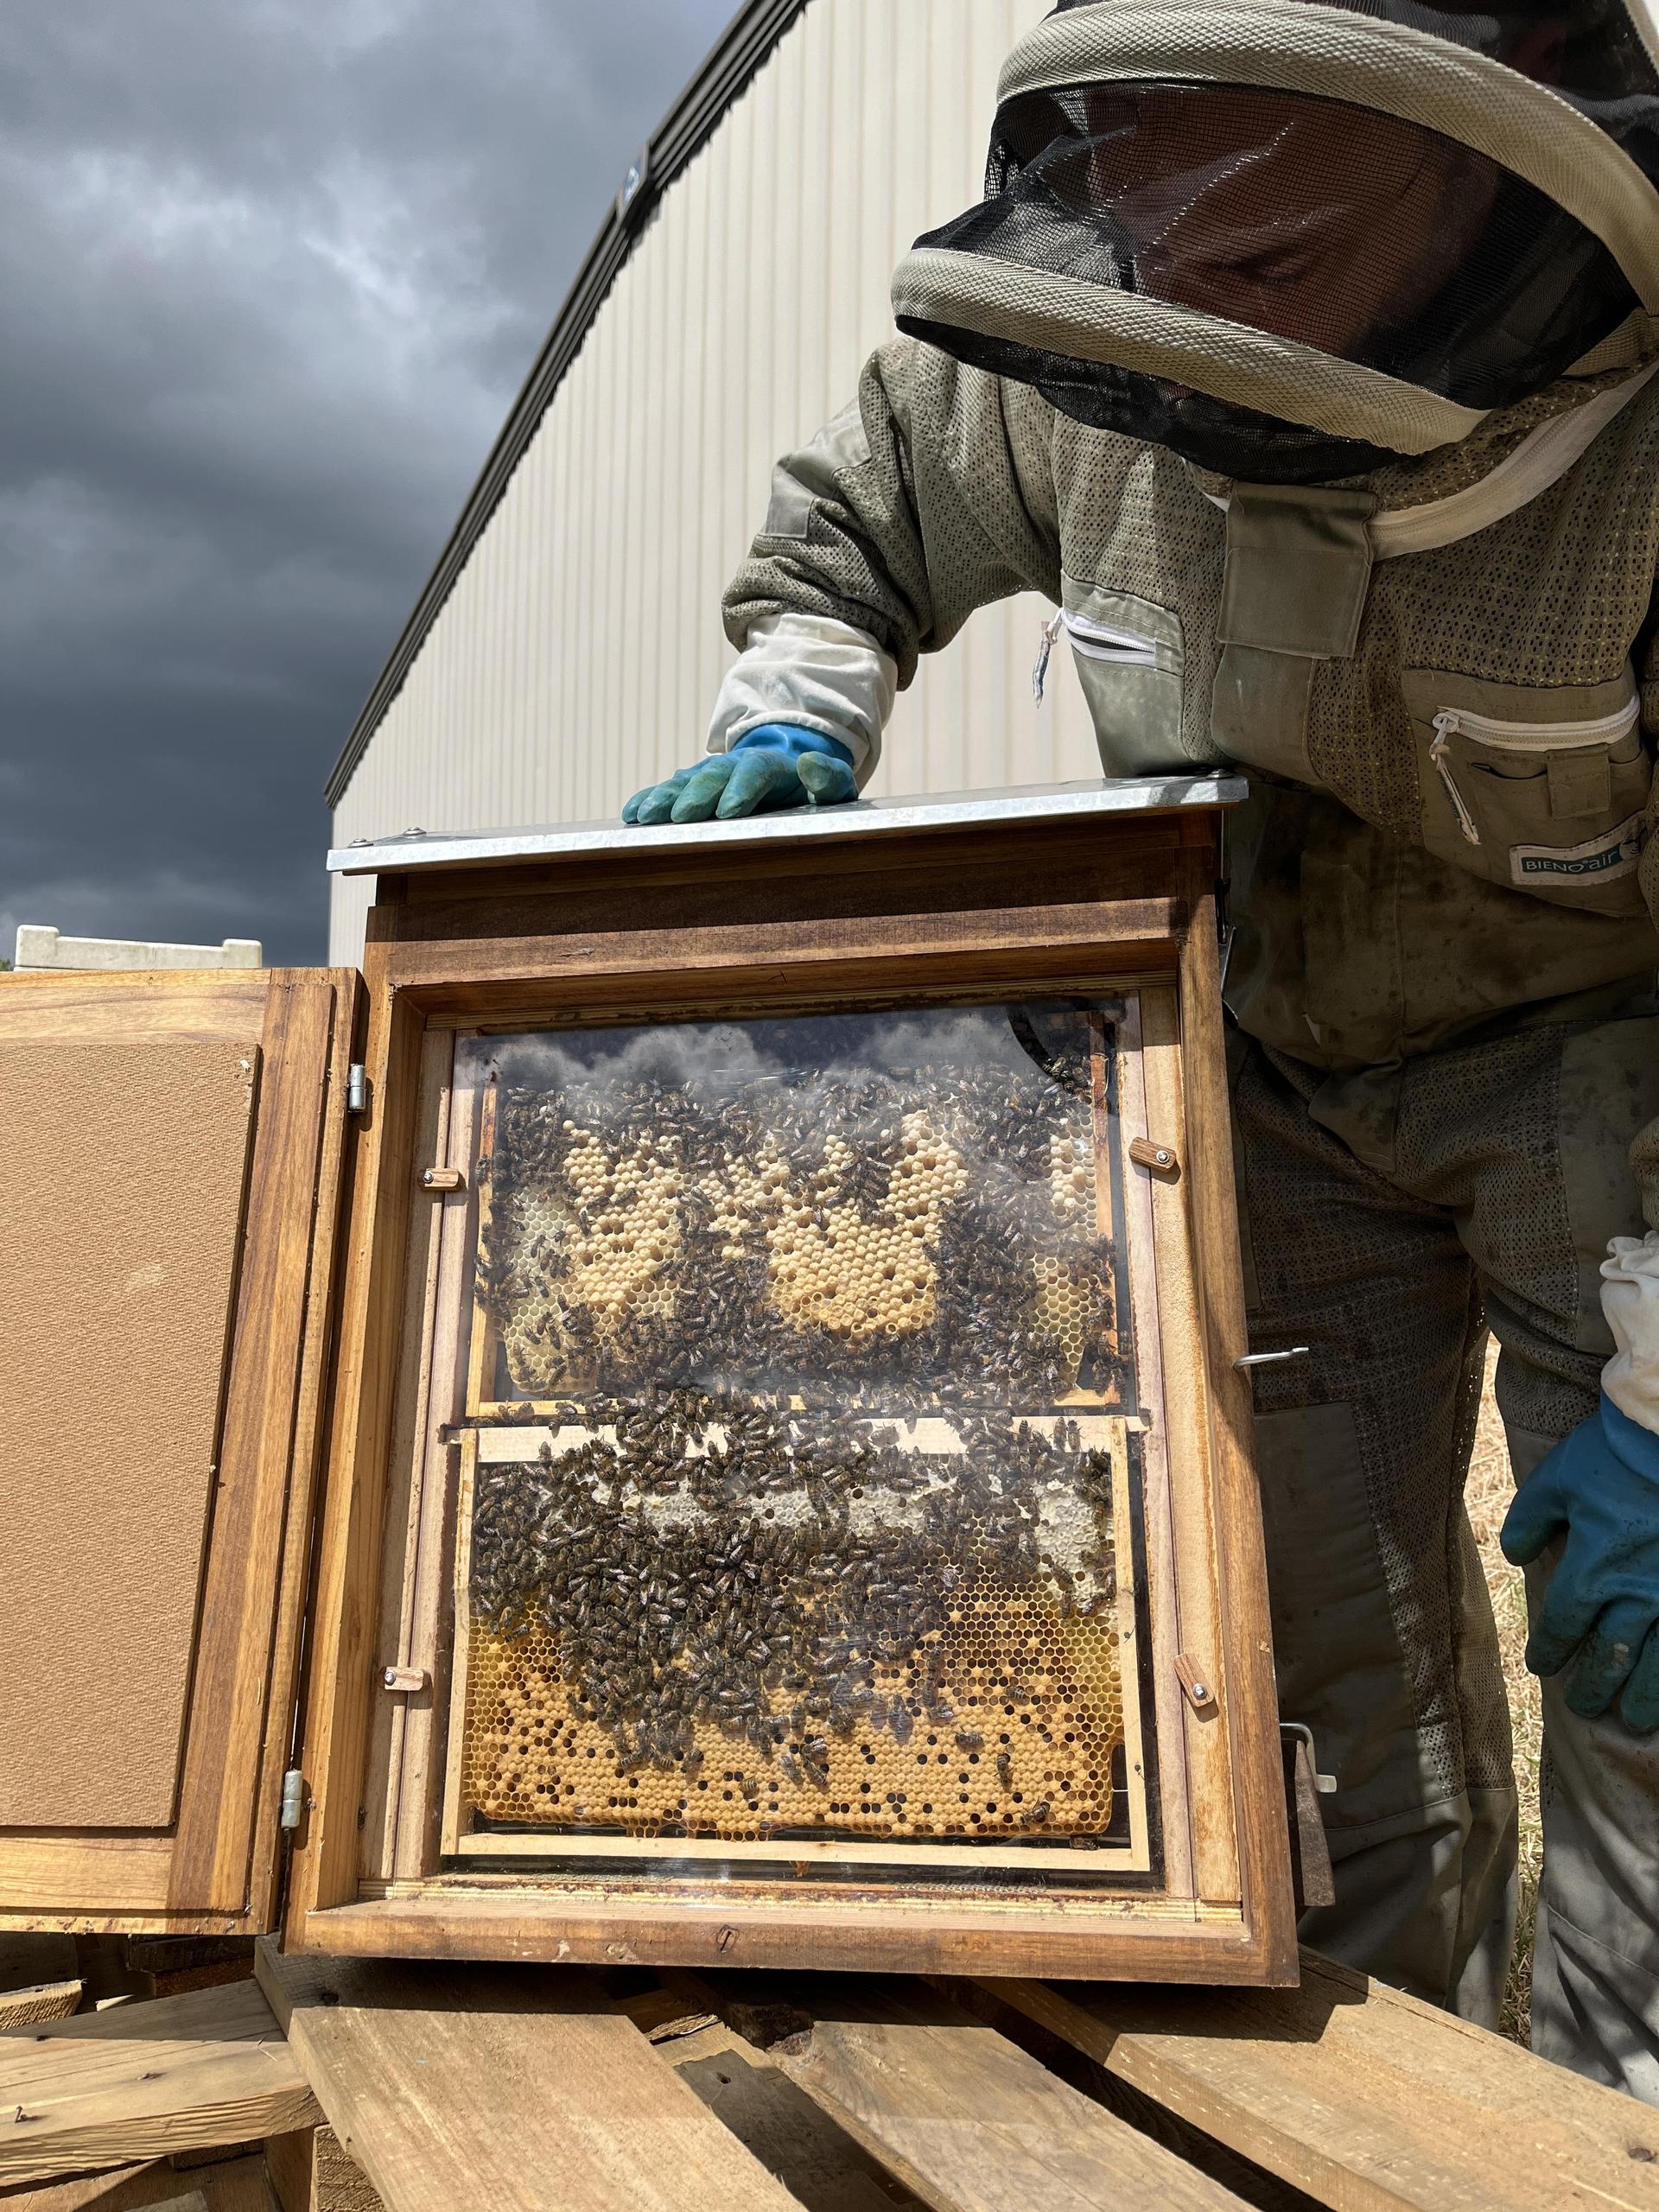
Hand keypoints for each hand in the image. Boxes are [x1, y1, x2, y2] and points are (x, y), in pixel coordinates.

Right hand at [623, 726, 856, 824]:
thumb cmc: (811, 788)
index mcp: (771, 765)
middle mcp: (735, 765)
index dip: (741, 789)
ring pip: (684, 782)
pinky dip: (648, 800)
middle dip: (696, 795)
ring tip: (645, 817)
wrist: (788, 765)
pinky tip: (631, 814)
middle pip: (713, 775)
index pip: (755, 772)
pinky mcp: (692, 786)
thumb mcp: (835, 785)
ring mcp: (710, 774)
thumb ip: (829, 778)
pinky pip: (667, 791)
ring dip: (664, 798)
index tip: (728, 811)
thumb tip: (809, 762)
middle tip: (681, 817)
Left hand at [1501, 1393, 1658, 1732]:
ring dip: (1644, 1696)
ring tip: (1633, 1717)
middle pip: (1611, 1657)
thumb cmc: (1613, 1456)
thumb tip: (1513, 1555)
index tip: (1541, 1666)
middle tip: (1584, 1704)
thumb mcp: (1555, 1481)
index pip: (1562, 1626)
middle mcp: (1636, 1595)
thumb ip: (1528, 1520)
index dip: (1549, 1651)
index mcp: (1593, 1571)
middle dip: (1594, 1686)